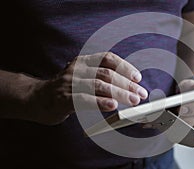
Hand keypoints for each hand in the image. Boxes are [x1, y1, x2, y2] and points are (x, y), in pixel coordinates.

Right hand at [26, 52, 147, 124]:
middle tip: (140, 94)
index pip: (108, 58)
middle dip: (127, 84)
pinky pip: (84, 99)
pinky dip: (100, 102)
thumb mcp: (83, 77)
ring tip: (133, 101)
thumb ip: (101, 78)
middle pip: (107, 73)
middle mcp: (76, 69)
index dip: (125, 67)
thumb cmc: (67, 90)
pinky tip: (112, 106)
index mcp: (83, 61)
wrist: (38, 99)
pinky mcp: (63, 98)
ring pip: (99, 85)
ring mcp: (68, 83)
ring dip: (119, 93)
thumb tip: (130, 86)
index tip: (138, 78)